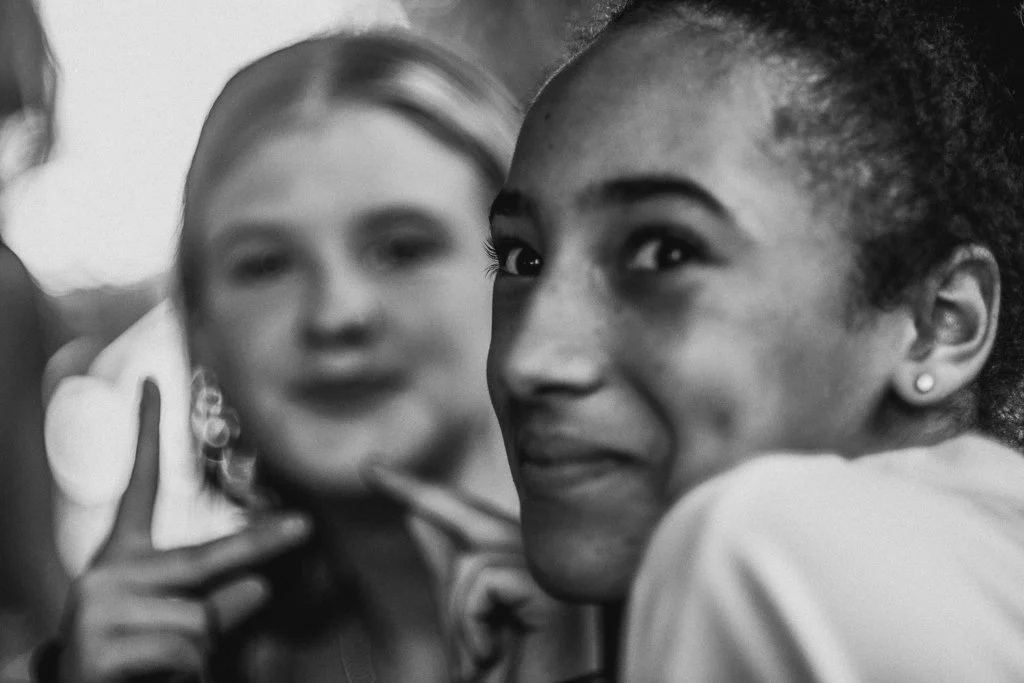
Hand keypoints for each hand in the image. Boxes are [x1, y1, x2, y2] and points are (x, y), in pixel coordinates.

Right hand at [57, 380, 311, 681]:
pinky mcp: (99, 646)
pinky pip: (184, 653)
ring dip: (196, 655)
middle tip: (304, 526)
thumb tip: (259, 585)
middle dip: (261, 544)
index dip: (146, 435)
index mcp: (122, 560)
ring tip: (158, 671)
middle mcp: (106, 575)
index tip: (152, 383)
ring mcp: (99, 608)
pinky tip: (148, 681)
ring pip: (199, 622)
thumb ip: (215, 605)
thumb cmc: (130, 663)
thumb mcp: (173, 627)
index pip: (139, 489)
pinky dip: (184, 676)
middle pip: (203, 558)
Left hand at [366, 466, 598, 682]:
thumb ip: (452, 568)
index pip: (471, 513)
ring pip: (471, 560)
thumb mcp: (471, 617)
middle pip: (469, 519)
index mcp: (531, 558)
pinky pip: (485, 581)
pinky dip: (474, 624)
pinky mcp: (552, 588)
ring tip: (478, 656)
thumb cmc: (515, 672)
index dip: (421, 488)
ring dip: (459, 617)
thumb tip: (418, 515)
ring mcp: (555, 569)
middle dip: (416, 493)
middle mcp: (548, 556)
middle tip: (371, 469)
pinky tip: (490, 654)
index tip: (373, 468)